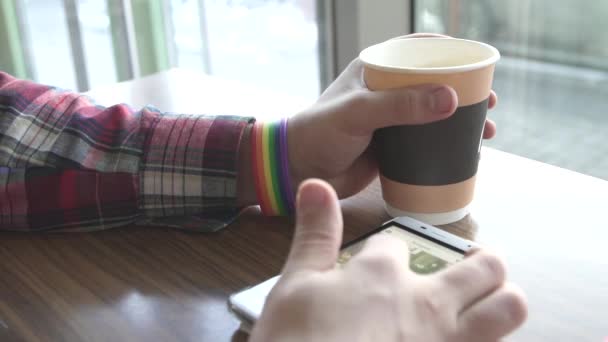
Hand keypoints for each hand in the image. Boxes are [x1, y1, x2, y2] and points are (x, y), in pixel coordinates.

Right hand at [249, 179, 526, 341]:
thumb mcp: (294, 286)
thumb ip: (314, 235)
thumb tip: (316, 185)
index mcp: (383, 273)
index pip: (394, 243)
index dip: (383, 248)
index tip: (373, 259)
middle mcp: (426, 302)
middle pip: (481, 266)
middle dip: (482, 258)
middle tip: (475, 260)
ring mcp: (445, 341)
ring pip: (507, 307)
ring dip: (503, 296)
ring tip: (491, 294)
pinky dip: (488, 339)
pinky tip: (470, 339)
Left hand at [287, 33, 497, 197]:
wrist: (297, 171)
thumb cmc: (320, 133)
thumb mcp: (359, 112)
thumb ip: (400, 105)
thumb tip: (451, 99)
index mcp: (374, 70)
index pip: (416, 50)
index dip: (448, 52)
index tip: (478, 62)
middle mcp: (385, 92)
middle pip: (433, 84)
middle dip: (464, 91)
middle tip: (489, 102)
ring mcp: (390, 121)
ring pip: (433, 115)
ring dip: (460, 121)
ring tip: (486, 132)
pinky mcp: (391, 147)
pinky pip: (425, 142)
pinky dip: (446, 146)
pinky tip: (465, 153)